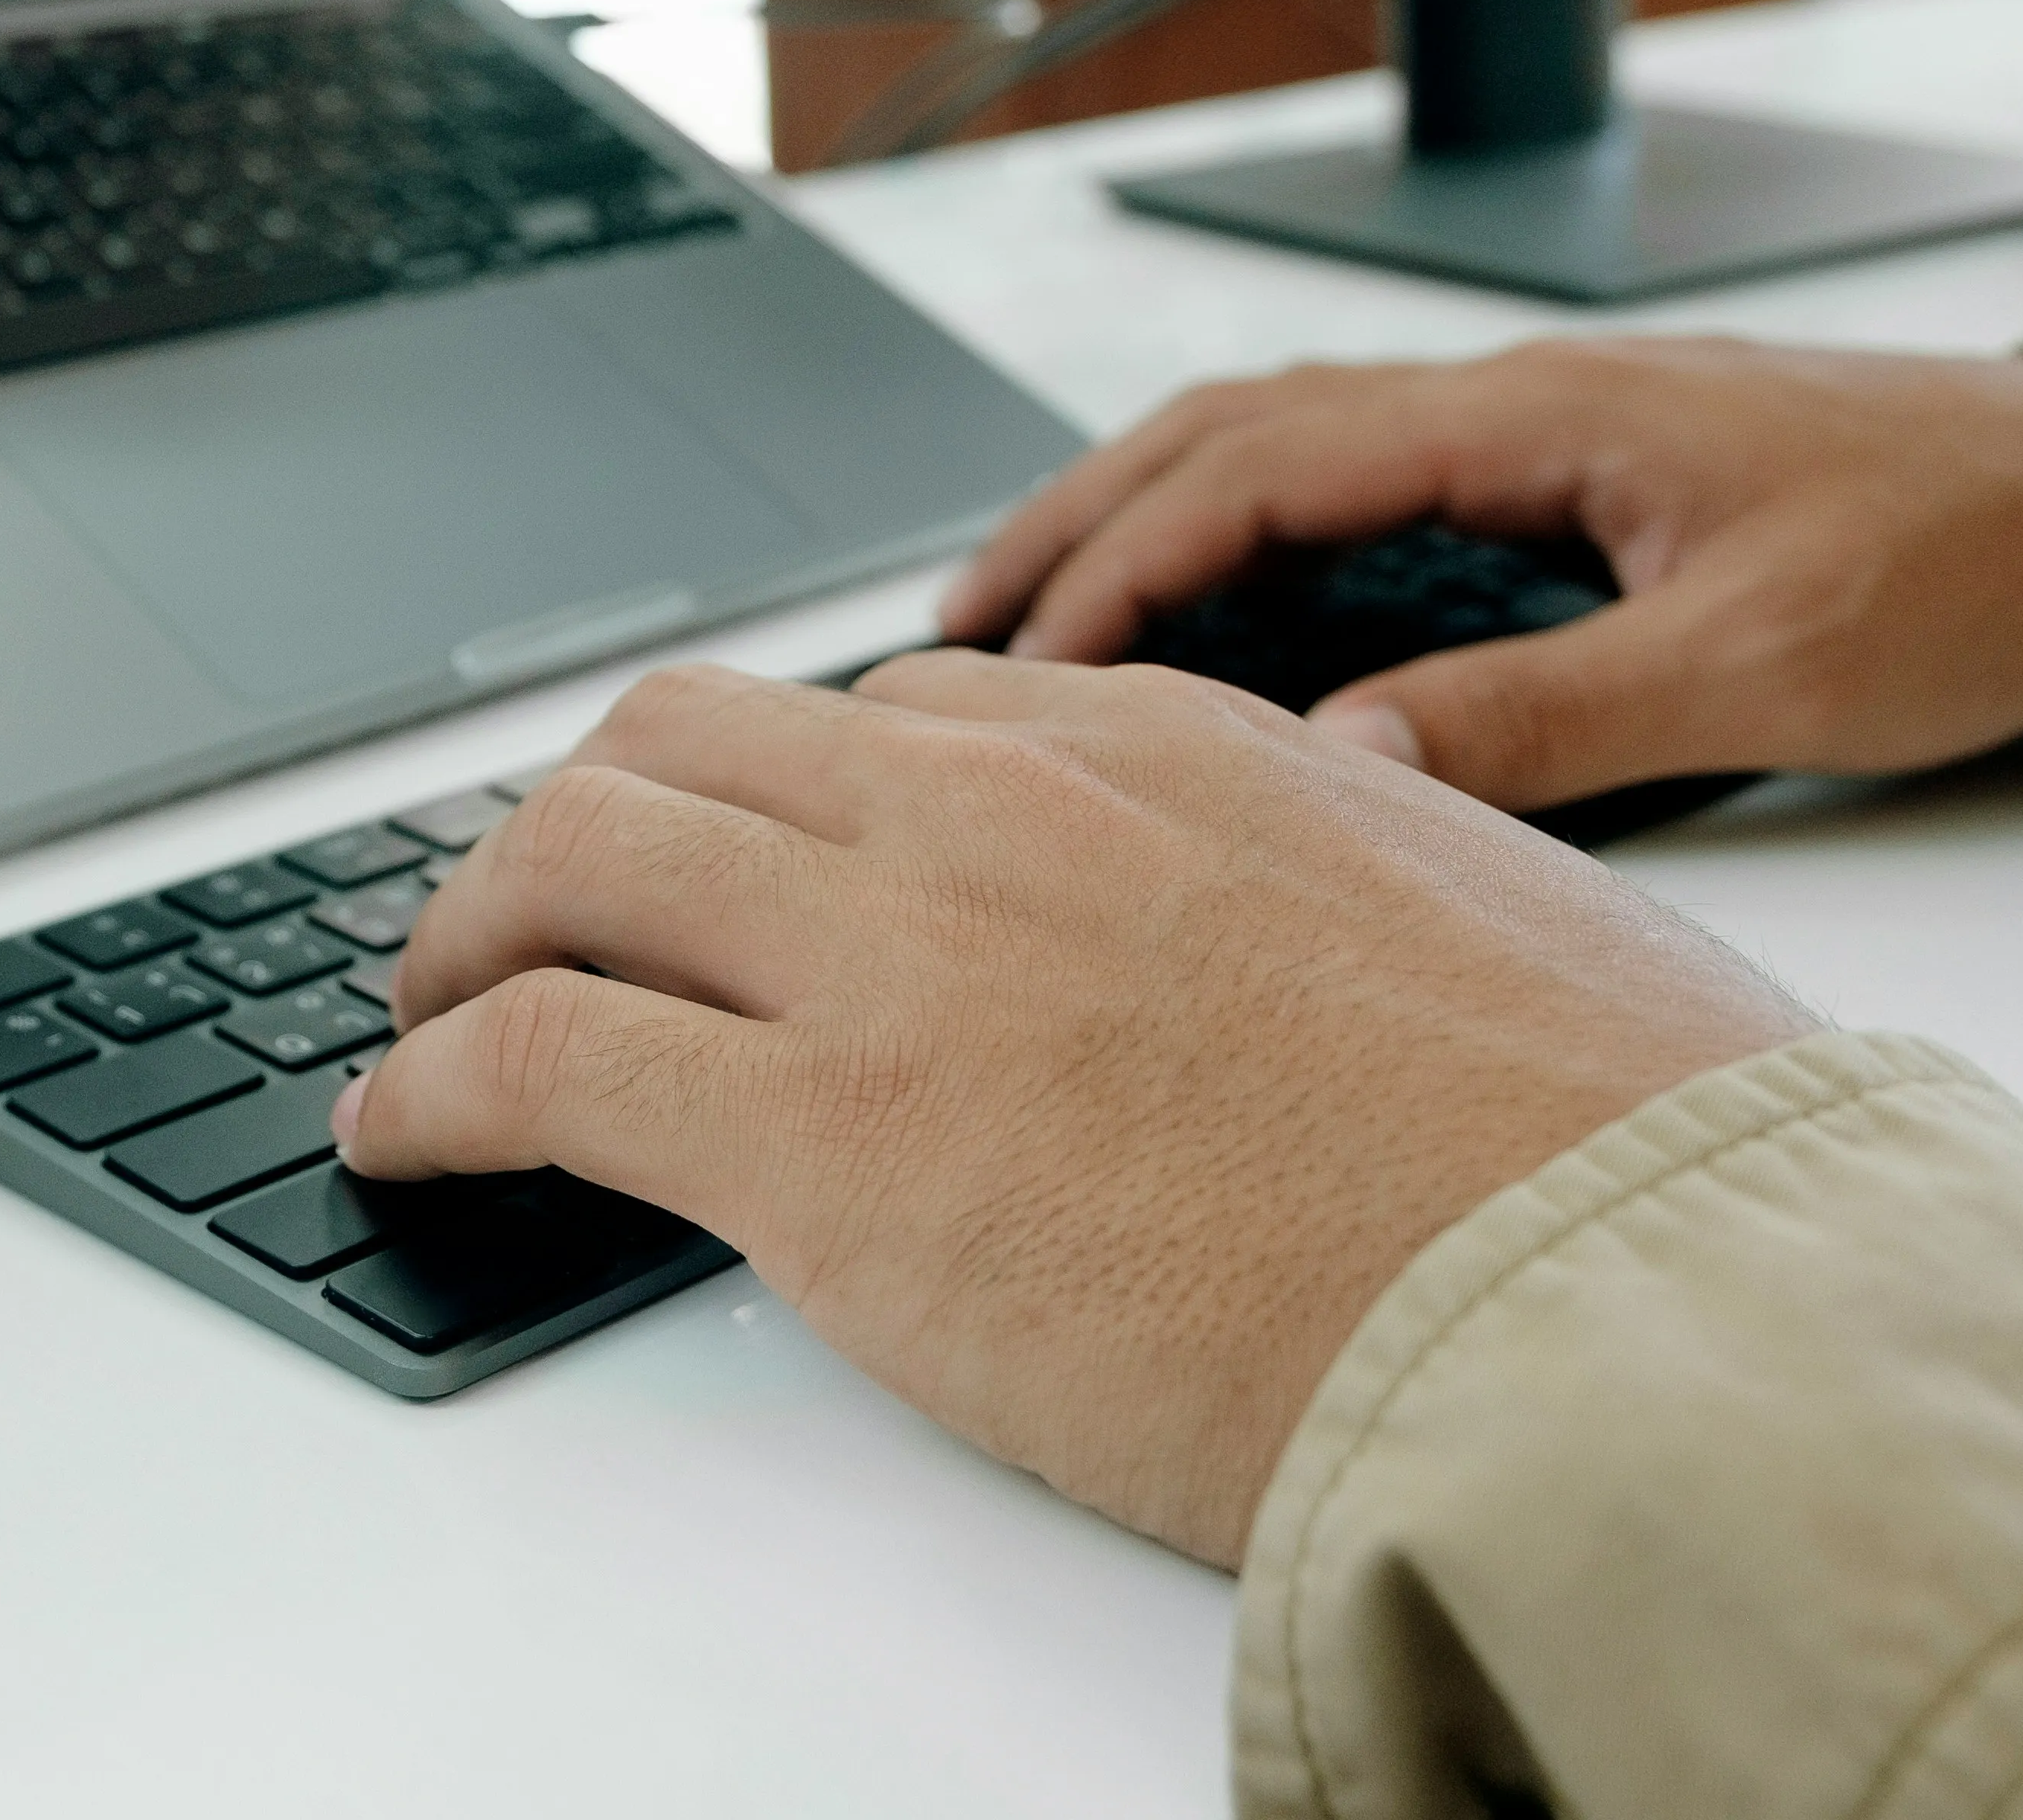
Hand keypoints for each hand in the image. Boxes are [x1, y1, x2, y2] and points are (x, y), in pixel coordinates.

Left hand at [332, 655, 1814, 1563]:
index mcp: (1164, 748)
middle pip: (687, 744)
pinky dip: (431, 1082)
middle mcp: (1000, 811)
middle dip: (584, 819)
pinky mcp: (820, 1145)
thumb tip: (1317, 926)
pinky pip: (537, 1055)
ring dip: (468, 927)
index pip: (893, 718)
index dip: (784, 796)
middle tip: (535, 908)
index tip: (742, 866)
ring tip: (427, 1007)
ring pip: (575, 855)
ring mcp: (895, 964)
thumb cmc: (1597, 1151)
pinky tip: (402, 1132)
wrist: (1620, 1304)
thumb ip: (1333, 875)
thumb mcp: (1468, 911)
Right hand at [935, 341, 2022, 810]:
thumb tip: (1350, 761)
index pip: (1269, 463)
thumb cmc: (1972, 559)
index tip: (1030, 651)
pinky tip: (1211, 631)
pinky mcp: (1568, 486)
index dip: (1129, 553)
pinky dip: (1246, 548)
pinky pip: (1358, 493)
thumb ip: (1551, 714)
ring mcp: (1538, 435)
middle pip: (1234, 433)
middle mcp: (1518, 403)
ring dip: (1149, 528)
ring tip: (1035, 630)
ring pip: (1284, 454)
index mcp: (1542, 414)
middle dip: (1080, 522)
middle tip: (954, 635)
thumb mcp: (1765, 663)